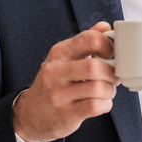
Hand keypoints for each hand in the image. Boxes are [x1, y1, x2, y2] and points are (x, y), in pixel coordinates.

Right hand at [12, 22, 119, 141]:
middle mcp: (56, 72)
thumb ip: (84, 42)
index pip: (90, 39)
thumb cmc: (53, 84)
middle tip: (113, 77)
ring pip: (98, 88)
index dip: (108, 46)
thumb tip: (105, 26)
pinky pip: (96, 106)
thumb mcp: (63, 59)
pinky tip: (100, 103)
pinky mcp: (66, 115)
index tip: (111, 55)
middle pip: (95, 67)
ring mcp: (59, 94)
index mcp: (59, 53)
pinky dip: (105, 104)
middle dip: (112, 73)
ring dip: (110, 90)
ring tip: (106, 91)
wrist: (29, 114)